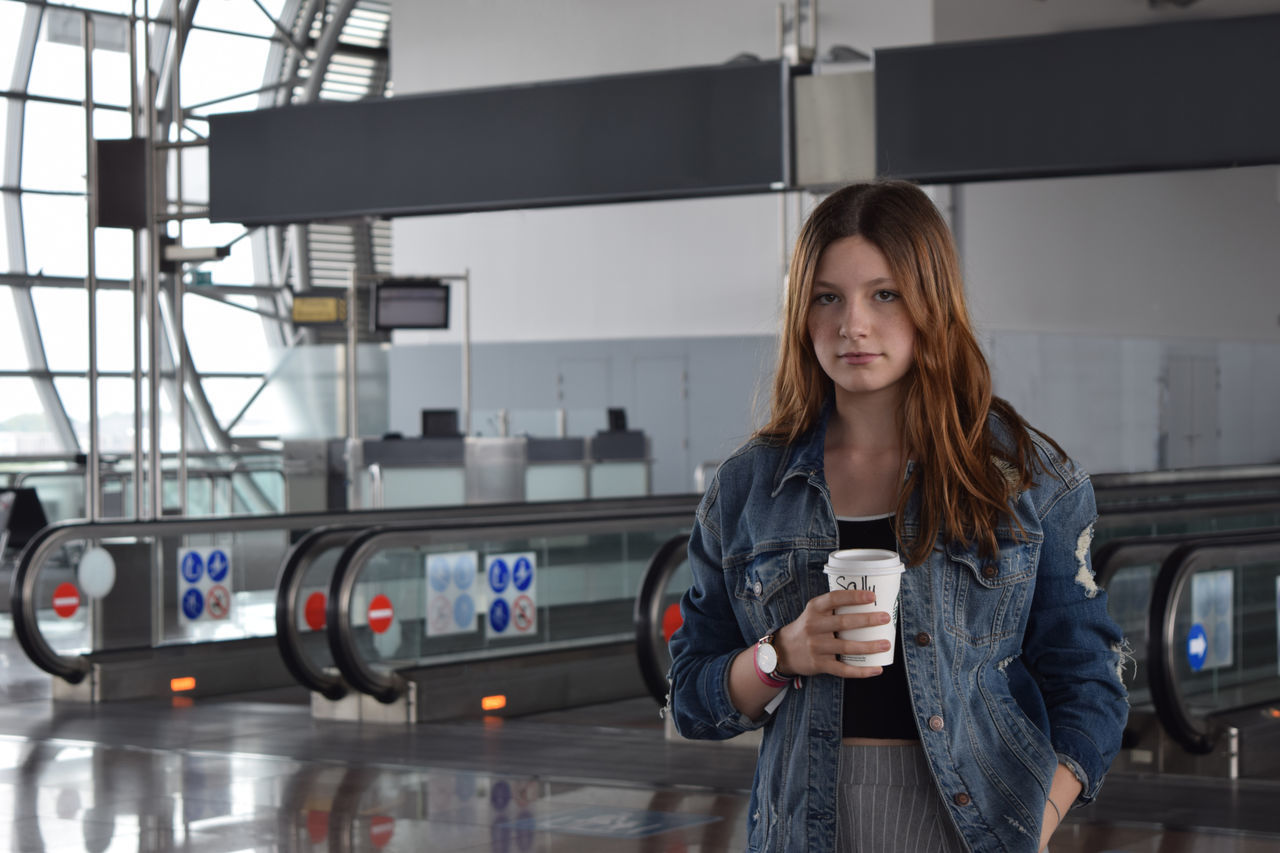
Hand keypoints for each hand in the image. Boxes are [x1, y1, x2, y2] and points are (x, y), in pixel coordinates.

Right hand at [773, 588, 890, 677]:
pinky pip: (843, 669)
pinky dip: (861, 671)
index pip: (834, 598)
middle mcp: (813, 626)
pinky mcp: (819, 664)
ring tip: (886, 644)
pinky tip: (876, 669)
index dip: (853, 596)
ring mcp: (816, 646)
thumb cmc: (808, 628)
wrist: (784, 650)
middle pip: (843, 622)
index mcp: (814, 609)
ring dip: (869, 646)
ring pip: (846, 647)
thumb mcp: (814, 612)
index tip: (872, 596)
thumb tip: (871, 605)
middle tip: (886, 618)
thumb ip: (835, 608)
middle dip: (867, 620)